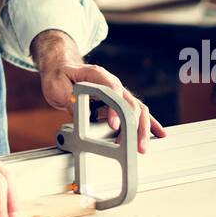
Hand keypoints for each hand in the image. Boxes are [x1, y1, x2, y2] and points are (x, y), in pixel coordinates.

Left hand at [32, 29, 165, 154]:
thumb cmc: (60, 77)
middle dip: (134, 124)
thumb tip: (78, 111)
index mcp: (97, 74)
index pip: (111, 89)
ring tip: (142, 147)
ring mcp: (118, 92)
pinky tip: (158, 133)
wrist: (62, 69)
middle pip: (129, 102)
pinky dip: (148, 123)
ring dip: (142, 128)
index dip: (115, 107)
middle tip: (134, 144)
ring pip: (137, 108)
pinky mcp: (119, 102)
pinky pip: (137, 112)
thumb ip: (68, 98)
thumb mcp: (57, 86)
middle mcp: (111, 82)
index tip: (114, 125)